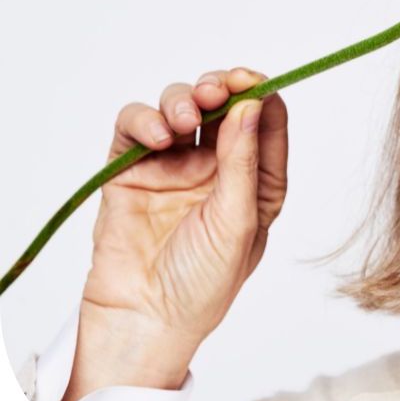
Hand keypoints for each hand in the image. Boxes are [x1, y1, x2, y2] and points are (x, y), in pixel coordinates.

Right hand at [54, 67, 288, 400]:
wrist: (144, 320)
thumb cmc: (203, 283)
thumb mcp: (238, 222)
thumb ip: (244, 162)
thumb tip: (253, 104)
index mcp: (256, 179)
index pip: (266, 121)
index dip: (260, 93)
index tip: (252, 80)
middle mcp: (218, 167)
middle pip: (221, 104)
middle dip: (220, 87)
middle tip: (215, 91)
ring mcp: (173, 165)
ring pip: (179, 106)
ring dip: (182, 100)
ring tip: (184, 123)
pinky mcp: (132, 169)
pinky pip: (135, 127)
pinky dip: (144, 119)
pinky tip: (157, 137)